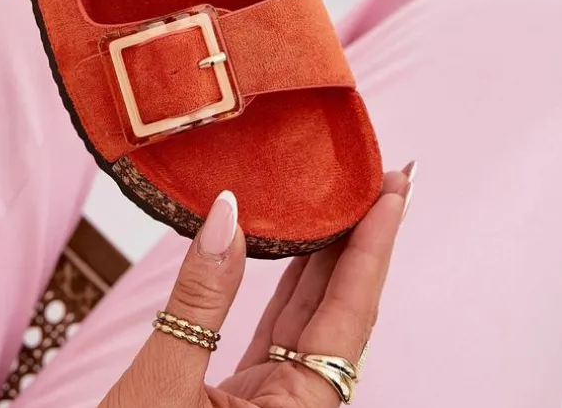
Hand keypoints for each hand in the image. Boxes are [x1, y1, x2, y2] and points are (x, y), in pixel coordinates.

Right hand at [101, 168, 413, 407]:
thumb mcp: (162, 388)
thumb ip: (201, 297)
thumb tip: (226, 213)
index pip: (352, 310)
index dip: (376, 244)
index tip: (399, 189)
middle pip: (343, 309)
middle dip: (364, 240)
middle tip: (381, 177)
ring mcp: (276, 407)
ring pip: (312, 319)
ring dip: (326, 257)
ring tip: (340, 198)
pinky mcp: (248, 404)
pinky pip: (279, 334)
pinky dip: (285, 286)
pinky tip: (289, 247)